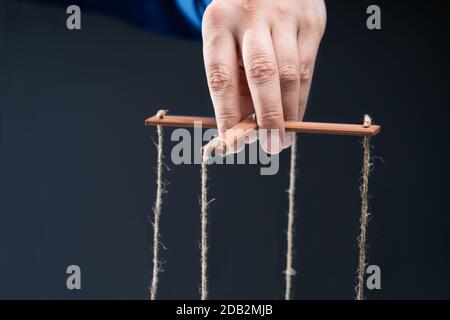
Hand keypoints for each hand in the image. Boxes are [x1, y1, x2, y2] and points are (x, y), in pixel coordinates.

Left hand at [202, 0, 325, 152]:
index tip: (232, 143)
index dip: (226, 114)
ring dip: (288, 113)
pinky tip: (294, 116)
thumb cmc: (242, 20)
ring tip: (284, 139)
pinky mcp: (311, 21)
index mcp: (219, 22)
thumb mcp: (227, 40)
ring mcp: (285, 16)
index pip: (221, 76)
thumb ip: (233, 81)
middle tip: (270, 146)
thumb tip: (241, 127)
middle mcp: (251, 16)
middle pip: (262, 74)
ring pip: (290, 74)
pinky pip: (307, 68)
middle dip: (267, 117)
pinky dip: (300, 99)